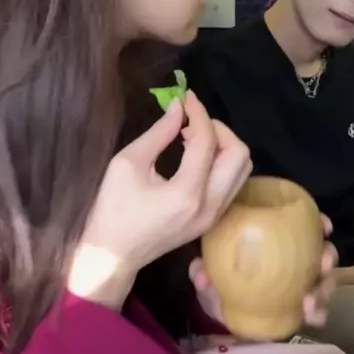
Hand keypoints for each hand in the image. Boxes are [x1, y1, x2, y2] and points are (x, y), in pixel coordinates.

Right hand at [68, 91, 251, 306]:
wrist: (111, 256)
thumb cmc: (112, 209)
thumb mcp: (127, 163)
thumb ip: (159, 133)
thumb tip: (178, 107)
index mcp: (187, 192)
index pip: (207, 141)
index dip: (198, 113)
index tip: (185, 96)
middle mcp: (210, 206)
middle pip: (239, 154)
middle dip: (219, 129)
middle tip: (192, 120)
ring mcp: (214, 216)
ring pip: (241, 169)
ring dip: (223, 145)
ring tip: (193, 136)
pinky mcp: (212, 220)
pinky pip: (232, 183)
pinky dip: (221, 162)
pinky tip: (195, 155)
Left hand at [189, 214, 337, 329]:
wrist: (217, 306)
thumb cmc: (218, 273)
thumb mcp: (208, 267)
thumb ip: (203, 269)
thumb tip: (201, 276)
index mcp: (275, 235)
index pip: (303, 222)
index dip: (318, 222)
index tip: (324, 227)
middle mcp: (294, 254)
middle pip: (321, 250)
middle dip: (328, 256)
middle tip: (323, 265)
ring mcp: (300, 280)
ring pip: (323, 280)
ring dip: (324, 289)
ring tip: (311, 302)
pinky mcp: (299, 304)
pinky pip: (315, 307)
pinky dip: (318, 312)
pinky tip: (313, 317)